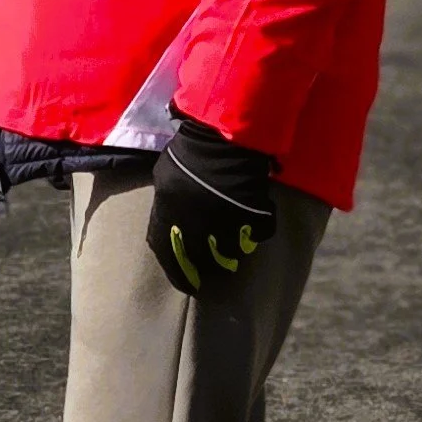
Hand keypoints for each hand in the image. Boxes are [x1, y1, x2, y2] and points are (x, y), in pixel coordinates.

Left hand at [149, 113, 277, 300]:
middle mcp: (194, 227)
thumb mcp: (164, 176)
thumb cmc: (187, 151)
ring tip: (236, 251)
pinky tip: (255, 227)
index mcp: (169, 217)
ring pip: (231, 253)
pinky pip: (256, 235)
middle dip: (207, 271)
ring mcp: (223, 223)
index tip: (189, 284)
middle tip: (214, 274)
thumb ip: (165, 203)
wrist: (219, 136)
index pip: (168, 257)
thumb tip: (166, 221)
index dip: (179, 275)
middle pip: (202, 262)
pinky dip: (256, 233)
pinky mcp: (250, 216)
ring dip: (232, 253)